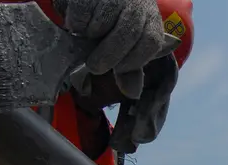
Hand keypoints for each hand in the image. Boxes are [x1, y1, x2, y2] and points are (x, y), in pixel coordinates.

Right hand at [54, 0, 180, 98]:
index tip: (120, 69)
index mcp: (150, 19)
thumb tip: (132, 92)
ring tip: (87, 35)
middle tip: (95, 67)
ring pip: (100, 26)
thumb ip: (130, 67)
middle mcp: (136, 4)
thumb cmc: (114, 22)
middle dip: (109, 55)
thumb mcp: (128, 43)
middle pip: (127, 34)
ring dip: (90, 37)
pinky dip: (76, 25)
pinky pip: (80, 17)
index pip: (152, 42)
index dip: (135, 60)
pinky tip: (78, 22)